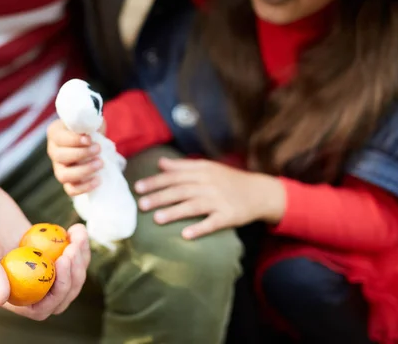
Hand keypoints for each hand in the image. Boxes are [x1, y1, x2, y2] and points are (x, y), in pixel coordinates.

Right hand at [0, 165, 89, 319]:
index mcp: (0, 289)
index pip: (40, 308)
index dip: (59, 291)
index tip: (64, 261)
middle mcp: (16, 280)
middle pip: (58, 293)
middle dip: (74, 274)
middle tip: (74, 244)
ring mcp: (27, 263)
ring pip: (64, 274)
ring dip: (78, 258)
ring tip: (78, 232)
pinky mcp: (34, 245)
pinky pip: (61, 253)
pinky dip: (73, 244)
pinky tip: (73, 228)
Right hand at [47, 119, 103, 195]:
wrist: (94, 141)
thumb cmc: (90, 128)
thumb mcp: (90, 120)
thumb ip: (89, 120)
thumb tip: (91, 124)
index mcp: (55, 133)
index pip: (59, 138)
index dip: (74, 140)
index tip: (89, 139)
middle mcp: (53, 151)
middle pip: (60, 157)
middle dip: (82, 154)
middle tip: (98, 149)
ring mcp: (59, 168)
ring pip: (63, 175)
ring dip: (84, 170)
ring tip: (100, 163)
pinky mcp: (68, 182)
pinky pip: (70, 190)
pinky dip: (84, 188)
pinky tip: (98, 180)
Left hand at [134, 157, 286, 238]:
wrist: (260, 192)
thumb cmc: (229, 180)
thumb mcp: (207, 168)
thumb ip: (183, 166)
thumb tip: (160, 162)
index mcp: (203, 171)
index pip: (175, 175)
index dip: (156, 181)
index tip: (137, 188)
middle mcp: (210, 184)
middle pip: (181, 190)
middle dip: (160, 197)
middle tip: (141, 205)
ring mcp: (220, 200)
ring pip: (193, 205)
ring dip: (174, 212)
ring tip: (156, 219)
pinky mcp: (229, 216)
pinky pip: (213, 223)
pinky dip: (199, 228)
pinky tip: (186, 235)